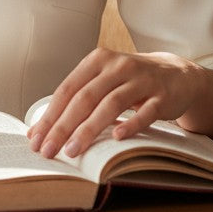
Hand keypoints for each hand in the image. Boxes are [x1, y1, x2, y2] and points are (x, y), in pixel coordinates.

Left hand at [27, 48, 206, 159]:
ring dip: (89, 129)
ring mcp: (141, 81)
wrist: (177, 74)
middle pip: (85, 97)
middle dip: (63, 126)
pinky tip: (117, 138)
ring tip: (73, 151)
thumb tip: (42, 129)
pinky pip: (145, 112)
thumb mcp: (104, 81)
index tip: (36, 139)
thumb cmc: (130, 82)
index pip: (68, 89)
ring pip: (110, 104)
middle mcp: (117, 66)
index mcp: (97, 60)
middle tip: (48, 150)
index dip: (51, 115)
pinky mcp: (162, 96)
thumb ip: (78, 99)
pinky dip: (130, 124)